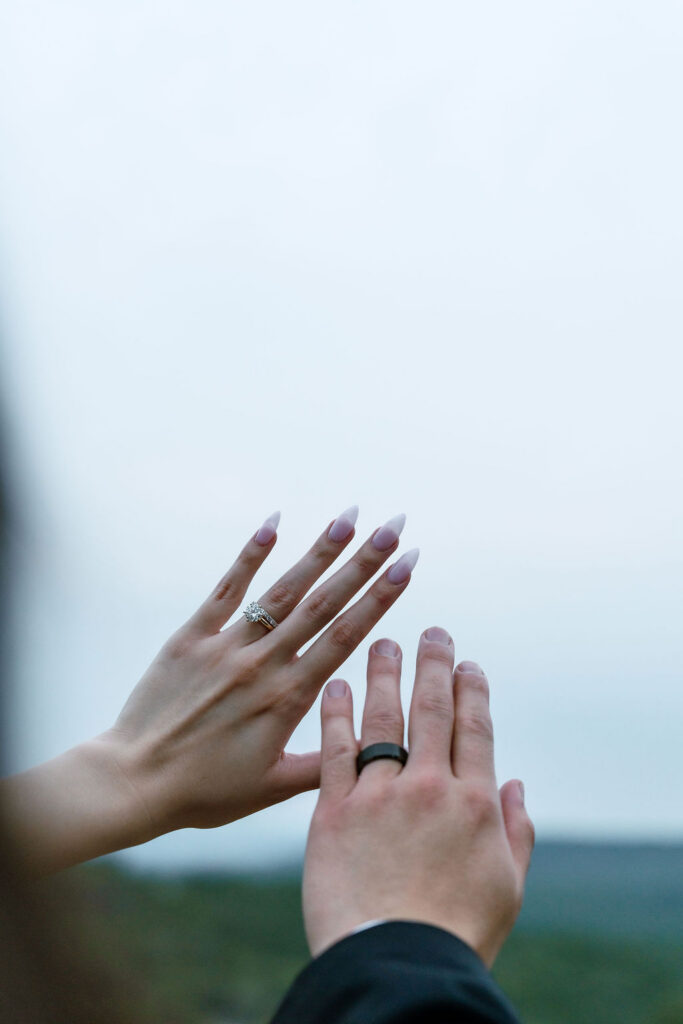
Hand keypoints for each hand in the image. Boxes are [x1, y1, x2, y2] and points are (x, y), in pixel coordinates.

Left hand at [1, 508, 418, 875]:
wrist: (134, 781)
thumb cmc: (204, 793)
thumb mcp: (272, 788)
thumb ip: (324, 765)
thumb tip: (375, 752)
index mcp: (288, 698)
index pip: (345, 636)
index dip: (380, 598)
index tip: (408, 566)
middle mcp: (262, 664)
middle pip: (323, 603)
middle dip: (364, 562)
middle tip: (396, 527)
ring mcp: (226, 646)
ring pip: (282, 590)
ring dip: (318, 551)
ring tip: (350, 516)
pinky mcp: (191, 637)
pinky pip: (225, 588)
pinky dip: (250, 554)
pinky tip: (274, 521)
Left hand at [302, 628, 534, 967]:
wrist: (394, 964)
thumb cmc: (455, 932)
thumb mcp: (507, 886)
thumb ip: (515, 830)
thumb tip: (514, 783)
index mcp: (473, 803)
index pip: (474, 729)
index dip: (471, 691)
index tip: (467, 664)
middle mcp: (428, 787)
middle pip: (431, 712)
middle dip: (433, 666)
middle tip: (431, 632)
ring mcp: (379, 795)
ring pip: (383, 719)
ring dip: (384, 676)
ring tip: (383, 643)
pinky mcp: (334, 812)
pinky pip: (335, 750)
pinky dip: (337, 714)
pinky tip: (337, 687)